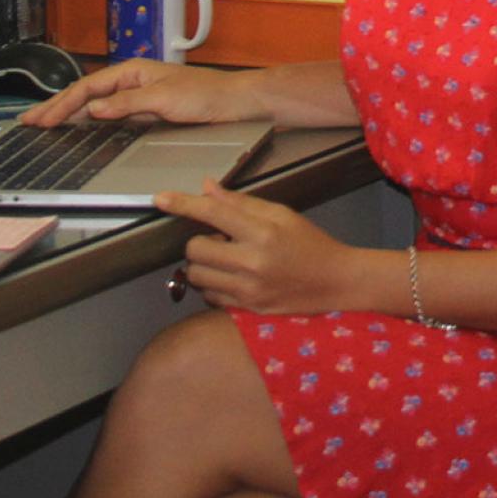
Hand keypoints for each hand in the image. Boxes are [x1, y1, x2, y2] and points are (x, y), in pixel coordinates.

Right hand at [17, 58, 249, 126]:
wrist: (236, 103)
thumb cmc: (206, 95)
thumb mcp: (164, 99)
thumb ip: (128, 104)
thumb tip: (94, 109)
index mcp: (132, 71)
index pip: (88, 88)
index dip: (62, 104)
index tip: (42, 119)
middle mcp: (132, 81)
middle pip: (86, 94)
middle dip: (57, 107)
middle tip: (30, 121)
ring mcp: (138, 96)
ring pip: (96, 104)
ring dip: (70, 113)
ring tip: (46, 123)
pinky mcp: (147, 110)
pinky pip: (111, 114)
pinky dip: (91, 120)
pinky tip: (82, 128)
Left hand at [160, 178, 358, 314]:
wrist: (336, 282)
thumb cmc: (310, 243)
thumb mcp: (281, 214)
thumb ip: (241, 204)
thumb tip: (207, 188)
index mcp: (262, 232)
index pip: (212, 213)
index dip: (182, 203)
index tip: (160, 198)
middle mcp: (252, 262)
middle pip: (195, 248)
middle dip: (200, 241)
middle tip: (221, 240)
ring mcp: (248, 290)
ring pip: (196, 275)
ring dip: (202, 265)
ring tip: (226, 260)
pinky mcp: (247, 309)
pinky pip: (209, 296)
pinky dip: (212, 285)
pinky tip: (231, 278)